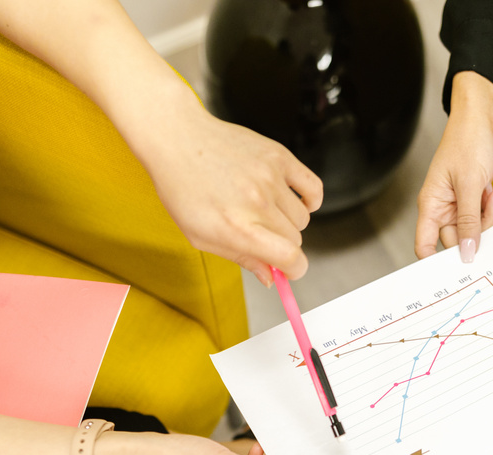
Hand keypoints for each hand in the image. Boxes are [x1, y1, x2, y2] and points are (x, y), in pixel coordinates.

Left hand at [136, 101, 323, 286]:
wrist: (178, 139)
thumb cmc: (183, 188)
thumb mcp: (201, 236)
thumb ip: (241, 258)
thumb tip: (271, 278)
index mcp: (237, 228)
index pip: (290, 258)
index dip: (293, 269)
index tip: (288, 269)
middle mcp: (257, 203)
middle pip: (295, 240)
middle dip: (281, 244)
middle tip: (260, 233)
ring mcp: (270, 177)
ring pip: (302, 217)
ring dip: (288, 221)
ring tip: (264, 211)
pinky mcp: (279, 156)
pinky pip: (314, 187)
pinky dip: (311, 200)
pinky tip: (295, 201)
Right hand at [415, 71, 492, 262]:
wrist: (482, 118)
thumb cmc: (467, 141)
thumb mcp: (470, 185)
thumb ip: (468, 221)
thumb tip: (466, 251)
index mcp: (431, 204)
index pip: (424, 244)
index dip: (435, 261)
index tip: (453, 268)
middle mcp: (442, 207)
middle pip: (455, 239)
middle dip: (474, 231)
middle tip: (484, 213)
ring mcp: (458, 203)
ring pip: (472, 230)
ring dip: (486, 218)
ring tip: (490, 194)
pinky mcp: (472, 197)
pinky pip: (482, 216)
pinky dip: (490, 208)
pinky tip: (492, 190)